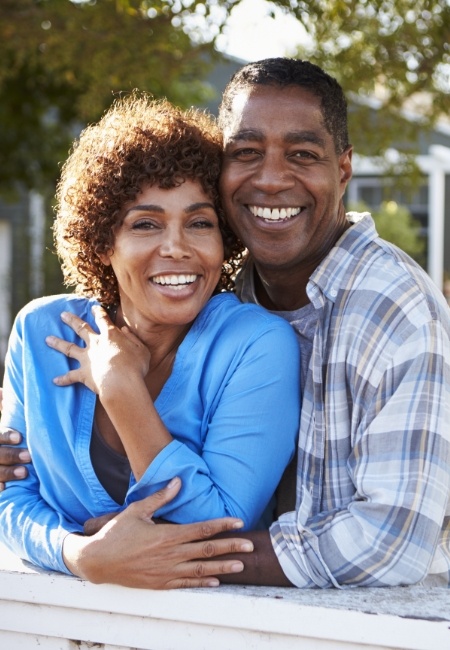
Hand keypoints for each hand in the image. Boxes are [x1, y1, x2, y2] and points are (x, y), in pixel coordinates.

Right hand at [0, 427, 31, 489]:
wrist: (12, 463)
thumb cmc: (25, 447)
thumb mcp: (20, 439)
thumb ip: (25, 436)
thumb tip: (45, 424)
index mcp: (0, 440)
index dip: (7, 437)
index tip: (19, 437)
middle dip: (13, 455)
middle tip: (28, 456)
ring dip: (9, 472)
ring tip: (24, 472)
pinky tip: (5, 487)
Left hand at [46, 306, 149, 396]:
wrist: (121, 382)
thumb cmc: (135, 365)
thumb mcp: (141, 349)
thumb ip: (133, 339)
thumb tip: (125, 330)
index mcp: (111, 335)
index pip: (103, 320)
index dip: (99, 312)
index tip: (93, 307)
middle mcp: (96, 344)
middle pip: (81, 328)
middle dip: (71, 320)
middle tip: (62, 315)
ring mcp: (87, 358)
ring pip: (69, 348)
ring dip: (58, 343)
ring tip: (47, 339)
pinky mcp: (83, 374)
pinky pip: (71, 376)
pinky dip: (63, 379)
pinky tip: (55, 380)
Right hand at [64, 477, 253, 588]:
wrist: (97, 561)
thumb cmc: (116, 533)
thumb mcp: (137, 510)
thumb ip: (160, 496)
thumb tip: (178, 481)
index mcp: (167, 535)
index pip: (202, 529)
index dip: (222, 525)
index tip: (238, 522)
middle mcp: (170, 555)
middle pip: (207, 551)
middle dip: (230, 547)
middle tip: (250, 546)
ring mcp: (166, 571)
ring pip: (201, 570)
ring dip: (222, 567)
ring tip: (240, 565)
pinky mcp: (160, 583)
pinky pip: (186, 584)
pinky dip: (202, 583)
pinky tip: (215, 582)